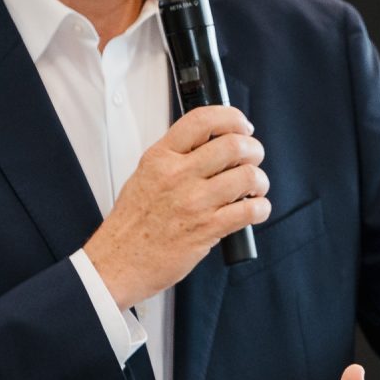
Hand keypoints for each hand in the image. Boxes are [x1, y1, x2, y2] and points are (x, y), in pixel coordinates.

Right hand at [82, 105, 267, 308]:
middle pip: (234, 145)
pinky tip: (255, 209)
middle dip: (254, 149)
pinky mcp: (207, 229)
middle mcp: (177, 175)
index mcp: (160, 157)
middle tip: (253, 158)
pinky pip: (250, 210)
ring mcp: (194, 202)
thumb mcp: (144, 175)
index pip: (202, 120)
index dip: (231, 118)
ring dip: (260, 180)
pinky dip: (261, 208)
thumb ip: (175, 157)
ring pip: (247, 176)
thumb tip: (212, 144)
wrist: (119, 261)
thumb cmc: (133, 223)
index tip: (242, 126)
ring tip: (255, 187)